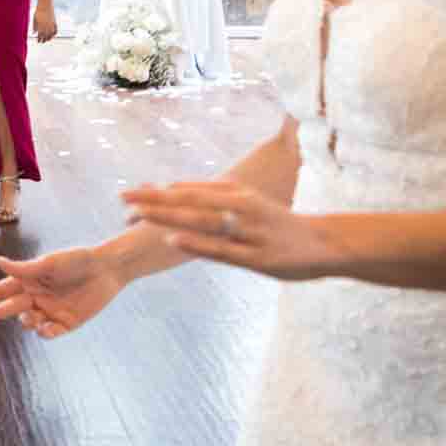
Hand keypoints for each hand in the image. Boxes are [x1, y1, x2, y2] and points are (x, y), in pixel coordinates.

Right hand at [0, 247, 127, 338]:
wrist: (107, 268)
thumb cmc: (77, 260)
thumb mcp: (49, 263)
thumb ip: (23, 268)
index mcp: (29, 279)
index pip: (1, 290)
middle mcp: (37, 296)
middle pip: (12, 307)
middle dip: (5, 310)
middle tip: (0, 312)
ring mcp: (51, 311)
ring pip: (29, 322)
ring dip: (26, 322)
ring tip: (32, 317)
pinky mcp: (66, 323)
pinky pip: (50, 333)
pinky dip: (45, 333)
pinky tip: (45, 328)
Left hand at [33, 5, 57, 42]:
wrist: (45, 5)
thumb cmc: (38, 12)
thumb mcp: (34, 19)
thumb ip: (34, 27)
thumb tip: (33, 33)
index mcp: (40, 26)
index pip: (40, 36)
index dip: (39, 40)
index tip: (38, 42)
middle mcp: (46, 27)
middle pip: (45, 37)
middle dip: (43, 40)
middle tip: (42, 42)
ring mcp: (51, 25)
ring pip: (51, 35)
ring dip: (49, 38)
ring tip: (48, 40)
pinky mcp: (54, 22)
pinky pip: (55, 30)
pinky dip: (54, 33)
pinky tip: (53, 35)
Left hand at [120, 179, 345, 282]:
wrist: (325, 243)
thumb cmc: (279, 224)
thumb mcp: (247, 203)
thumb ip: (216, 197)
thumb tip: (179, 188)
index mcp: (236, 194)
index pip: (187, 190)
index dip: (156, 192)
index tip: (126, 193)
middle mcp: (239, 207)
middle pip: (188, 201)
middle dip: (153, 200)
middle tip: (121, 198)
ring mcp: (247, 232)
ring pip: (201, 221)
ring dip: (167, 216)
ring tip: (137, 215)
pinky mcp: (257, 257)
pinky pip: (221, 249)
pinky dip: (195, 242)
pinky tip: (173, 238)